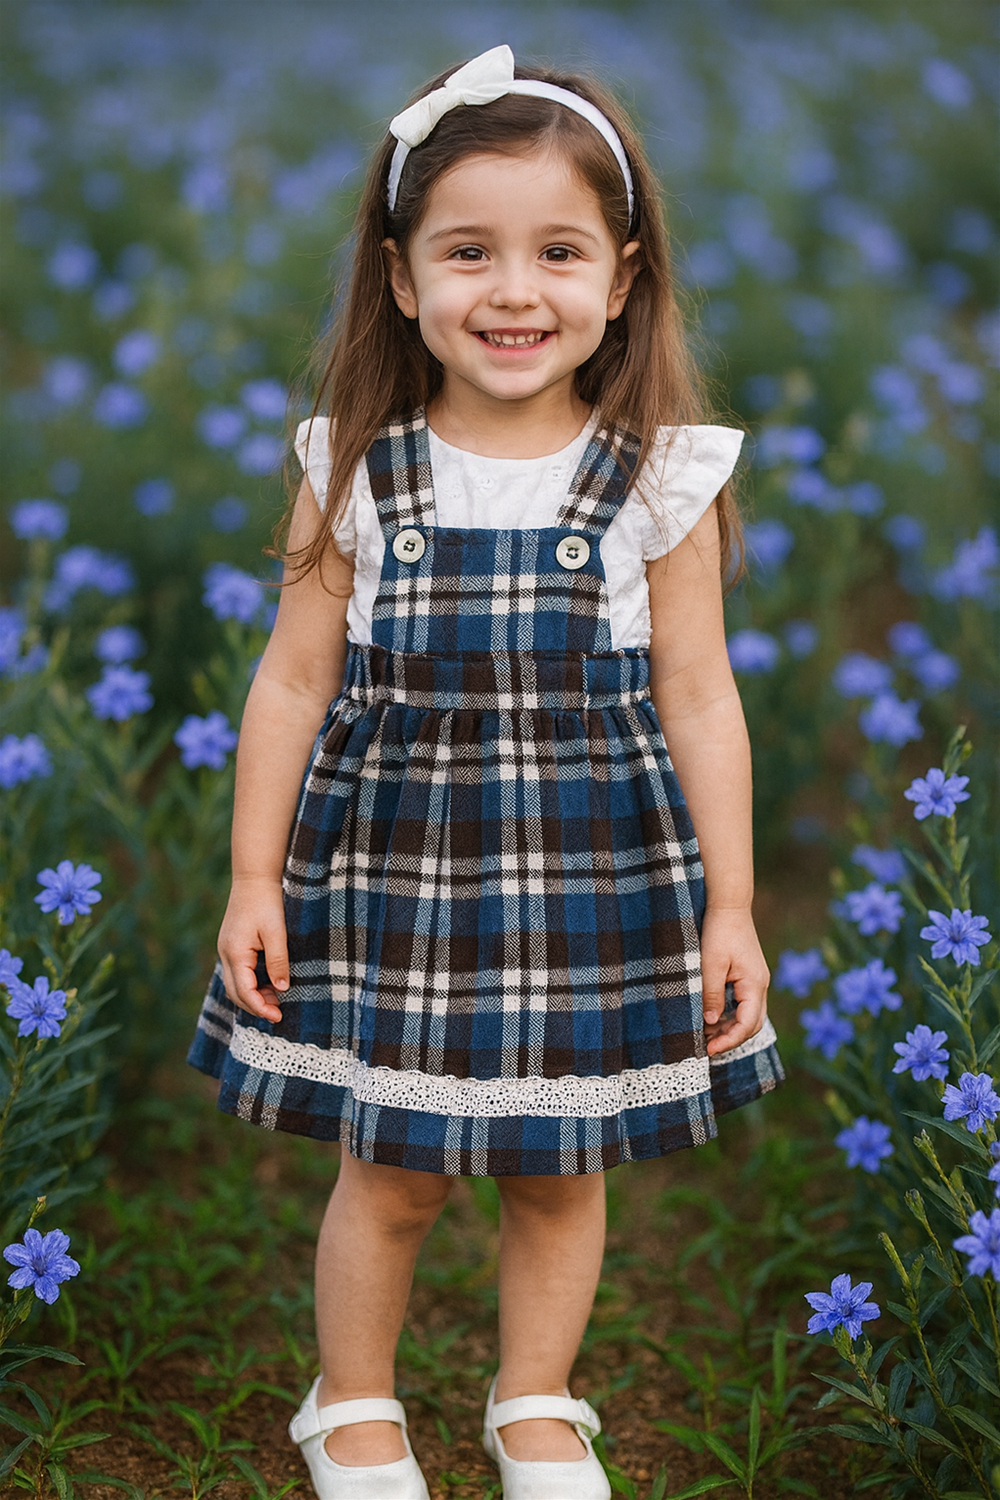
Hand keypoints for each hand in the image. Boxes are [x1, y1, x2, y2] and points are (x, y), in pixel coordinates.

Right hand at [217, 876, 288, 1023]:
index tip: (278, 1017)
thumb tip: (281, 989)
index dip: (260, 1007)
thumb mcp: (276, 932)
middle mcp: (225, 954)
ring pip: (235, 984)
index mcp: (235, 953)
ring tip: (276, 1000)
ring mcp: (226, 950)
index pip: (244, 991)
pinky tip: (268, 984)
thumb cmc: (267, 902)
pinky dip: (251, 984)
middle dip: (256, 1006)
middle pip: (236, 993)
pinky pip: (238, 973)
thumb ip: (278, 961)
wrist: (254, 878)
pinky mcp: (231, 946)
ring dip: (253, 996)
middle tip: (279, 1013)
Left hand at [700, 905, 769, 1057]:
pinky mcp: (748, 976)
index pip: (747, 1024)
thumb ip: (712, 994)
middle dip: (730, 1039)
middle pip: (752, 1024)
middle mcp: (760, 985)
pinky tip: (711, 1018)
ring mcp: (756, 981)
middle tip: (706, 1047)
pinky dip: (729, 1015)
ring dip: (729, 1028)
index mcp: (755, 984)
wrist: (729, 905)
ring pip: (748, 1015)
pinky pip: (743, 1004)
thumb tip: (711, 1022)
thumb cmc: (720, 932)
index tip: (708, 1049)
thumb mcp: (711, 964)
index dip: (729, 1041)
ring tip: (704, 1036)